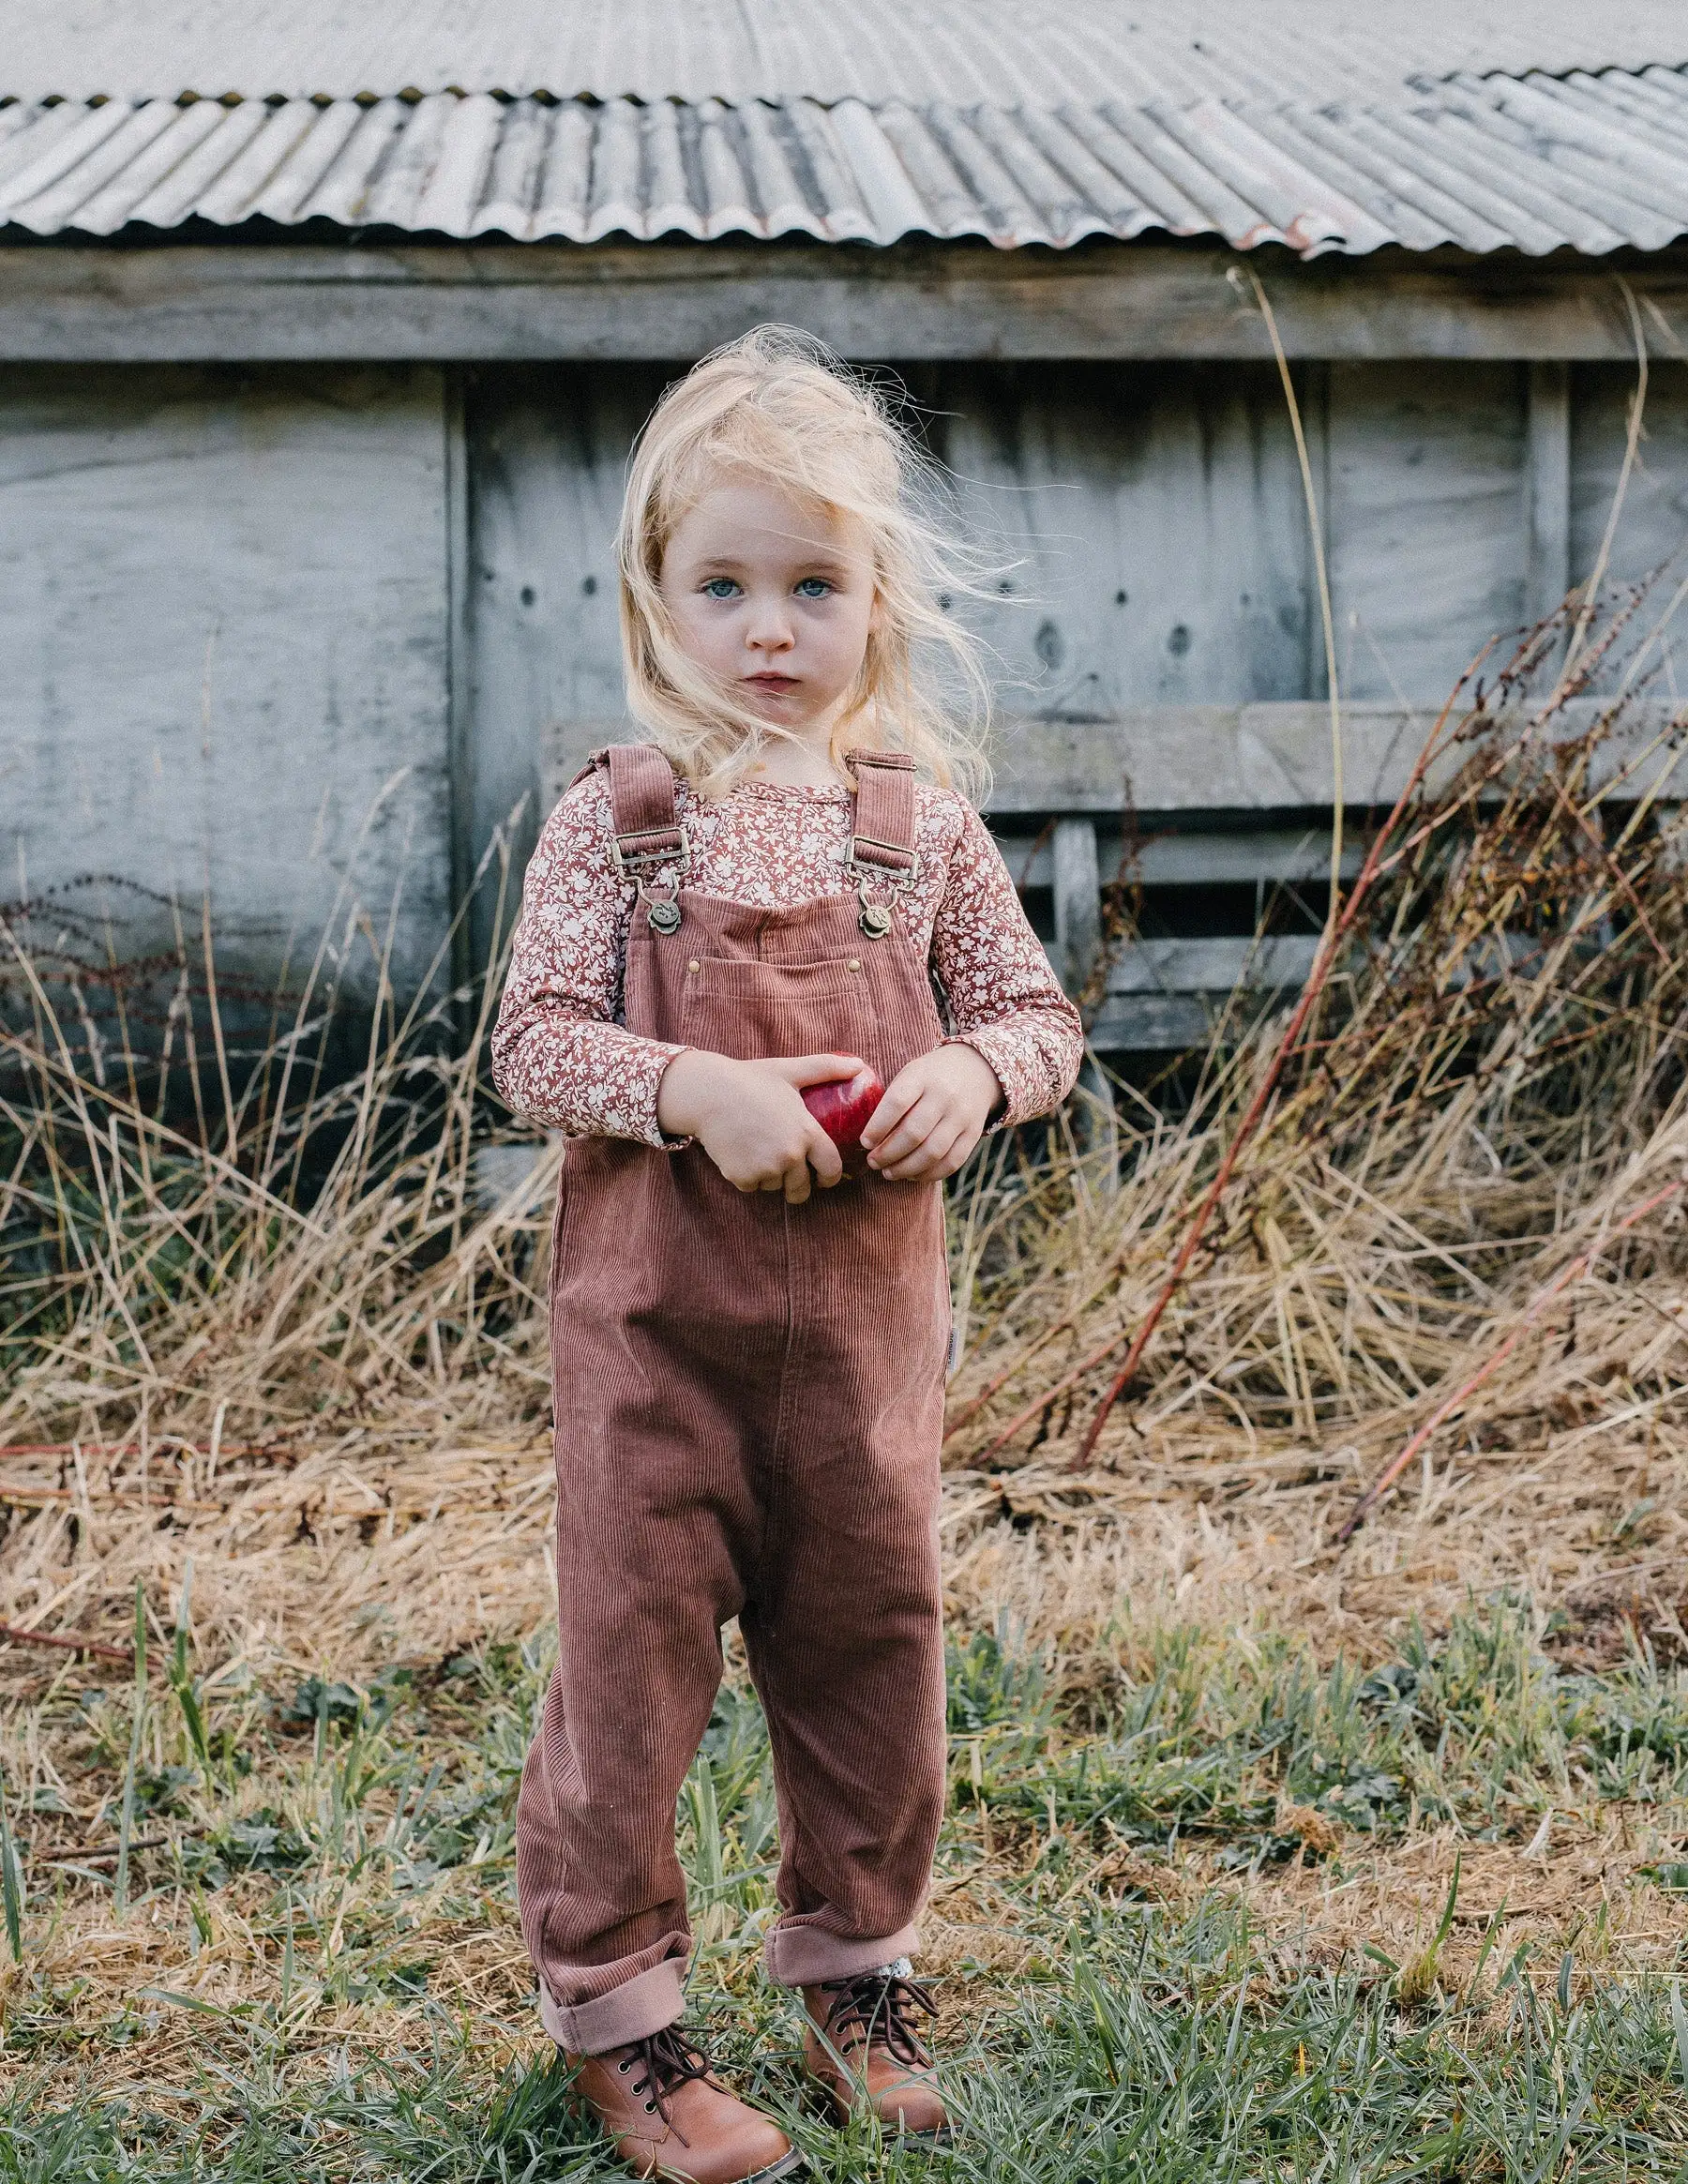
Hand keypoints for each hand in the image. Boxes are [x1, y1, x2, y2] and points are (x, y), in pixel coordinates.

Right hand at [656, 1049, 863, 1202]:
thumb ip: (826, 1069)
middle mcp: (790, 1156)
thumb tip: (860, 1064)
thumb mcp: (789, 1071)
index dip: (830, 1178)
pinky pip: (751, 1187)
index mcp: (807, 1133)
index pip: (832, 1169)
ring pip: (774, 1187)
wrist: (707, 1093)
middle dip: (798, 1185)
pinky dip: (747, 1177)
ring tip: (758, 1151)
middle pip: (802, 1188)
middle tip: (787, 1171)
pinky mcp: (743, 1178)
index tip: (823, 1178)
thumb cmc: (749, 1079)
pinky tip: (740, 1154)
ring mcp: (766, 1169)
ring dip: (770, 1178)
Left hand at [861, 1043, 1001, 1181]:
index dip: (878, 1126)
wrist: (975, 1069)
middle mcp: (944, 1096)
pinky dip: (929, 1174)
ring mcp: (962, 1116)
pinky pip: (952, 1162)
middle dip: (888, 1154)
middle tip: (873, 1162)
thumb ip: (891, 1101)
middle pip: (914, 1133)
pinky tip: (912, 1175)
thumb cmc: (929, 1077)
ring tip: (889, 1172)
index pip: (897, 1103)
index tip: (864, 1142)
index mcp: (922, 1076)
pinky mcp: (973, 1133)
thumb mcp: (910, 1074)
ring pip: (932, 1152)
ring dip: (906, 1168)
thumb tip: (868, 1140)